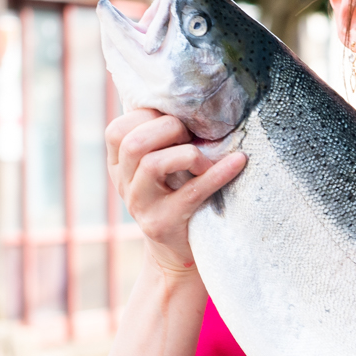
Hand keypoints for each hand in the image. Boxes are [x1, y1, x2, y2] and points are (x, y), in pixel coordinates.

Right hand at [106, 108, 245, 276]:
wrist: (176, 255)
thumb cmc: (175, 198)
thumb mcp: (158, 171)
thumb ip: (160, 141)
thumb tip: (191, 99)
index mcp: (118, 168)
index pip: (116, 131)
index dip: (146, 117)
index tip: (173, 120)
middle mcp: (124, 186)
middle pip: (133, 143)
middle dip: (167, 129)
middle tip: (191, 136)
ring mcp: (141, 206)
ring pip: (152, 164)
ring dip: (186, 153)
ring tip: (205, 158)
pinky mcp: (165, 224)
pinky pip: (192, 192)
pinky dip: (219, 173)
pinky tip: (239, 161)